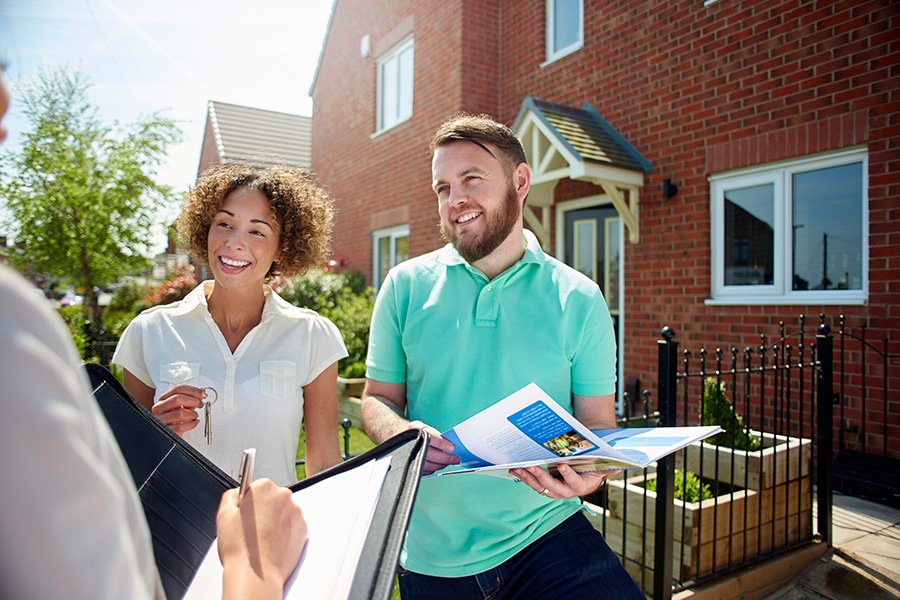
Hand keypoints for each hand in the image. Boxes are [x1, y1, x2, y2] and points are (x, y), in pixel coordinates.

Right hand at [152, 384, 204, 435]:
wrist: (167, 435)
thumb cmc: (174, 420)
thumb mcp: (180, 408)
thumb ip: (189, 400)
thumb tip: (201, 392)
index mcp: (163, 400)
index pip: (177, 389)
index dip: (192, 390)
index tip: (203, 393)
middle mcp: (159, 408)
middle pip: (177, 399)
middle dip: (193, 400)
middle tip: (201, 404)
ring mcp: (161, 420)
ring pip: (180, 413)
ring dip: (192, 414)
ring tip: (195, 416)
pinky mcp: (166, 431)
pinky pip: (180, 426)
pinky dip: (191, 424)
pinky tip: (194, 422)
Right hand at [217, 479, 306, 594]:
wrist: (257, 574)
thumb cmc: (240, 548)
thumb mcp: (223, 515)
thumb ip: (231, 495)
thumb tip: (237, 492)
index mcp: (264, 487)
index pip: (256, 487)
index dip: (248, 503)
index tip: (246, 514)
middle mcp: (283, 496)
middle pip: (271, 498)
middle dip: (263, 510)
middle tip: (252, 529)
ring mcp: (296, 512)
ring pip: (282, 512)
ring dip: (274, 521)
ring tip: (261, 539)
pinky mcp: (304, 528)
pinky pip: (292, 525)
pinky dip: (284, 532)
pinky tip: (272, 543)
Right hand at [406, 420, 458, 474]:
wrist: (395, 436)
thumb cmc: (412, 432)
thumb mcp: (422, 427)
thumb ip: (435, 434)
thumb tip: (449, 445)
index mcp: (415, 430)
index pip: (431, 438)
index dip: (443, 444)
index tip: (452, 448)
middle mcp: (411, 442)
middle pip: (431, 454)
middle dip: (446, 458)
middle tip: (455, 459)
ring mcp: (408, 454)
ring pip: (428, 464)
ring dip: (440, 465)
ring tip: (447, 462)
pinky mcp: (408, 464)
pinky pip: (423, 470)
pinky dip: (432, 469)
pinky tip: (437, 465)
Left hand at [509, 464, 617, 498]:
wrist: (588, 468)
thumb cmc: (594, 463)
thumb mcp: (602, 464)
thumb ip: (607, 466)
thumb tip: (617, 467)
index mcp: (583, 485)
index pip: (575, 483)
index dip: (569, 476)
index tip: (562, 465)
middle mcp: (567, 492)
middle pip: (553, 487)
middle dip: (541, 476)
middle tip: (532, 465)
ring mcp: (555, 491)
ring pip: (540, 487)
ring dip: (528, 477)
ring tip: (517, 467)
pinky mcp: (546, 488)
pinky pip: (533, 484)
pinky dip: (524, 477)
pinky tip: (515, 468)